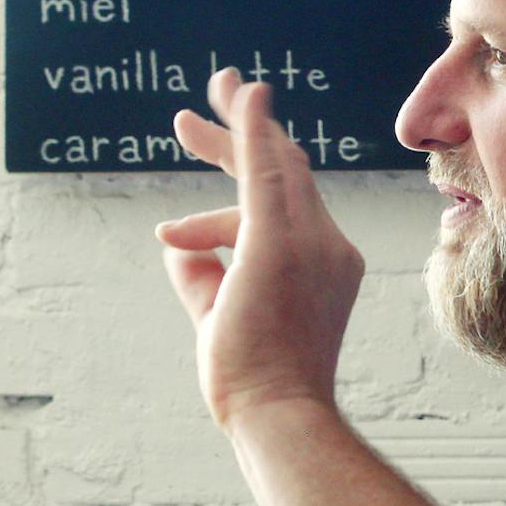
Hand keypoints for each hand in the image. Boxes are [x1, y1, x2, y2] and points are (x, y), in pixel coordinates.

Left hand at [158, 67, 366, 430]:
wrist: (278, 411)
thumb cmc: (254, 382)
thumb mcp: (221, 317)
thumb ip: (203, 276)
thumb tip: (176, 245)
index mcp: (326, 261)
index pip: (285, 204)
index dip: (243, 178)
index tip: (194, 181)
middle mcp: (328, 243)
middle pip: (285, 171)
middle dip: (244, 133)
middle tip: (210, 96)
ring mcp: (311, 240)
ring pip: (271, 166)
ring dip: (228, 134)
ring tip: (181, 120)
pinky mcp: (281, 240)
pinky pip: (266, 170)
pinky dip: (251, 130)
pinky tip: (241, 95)